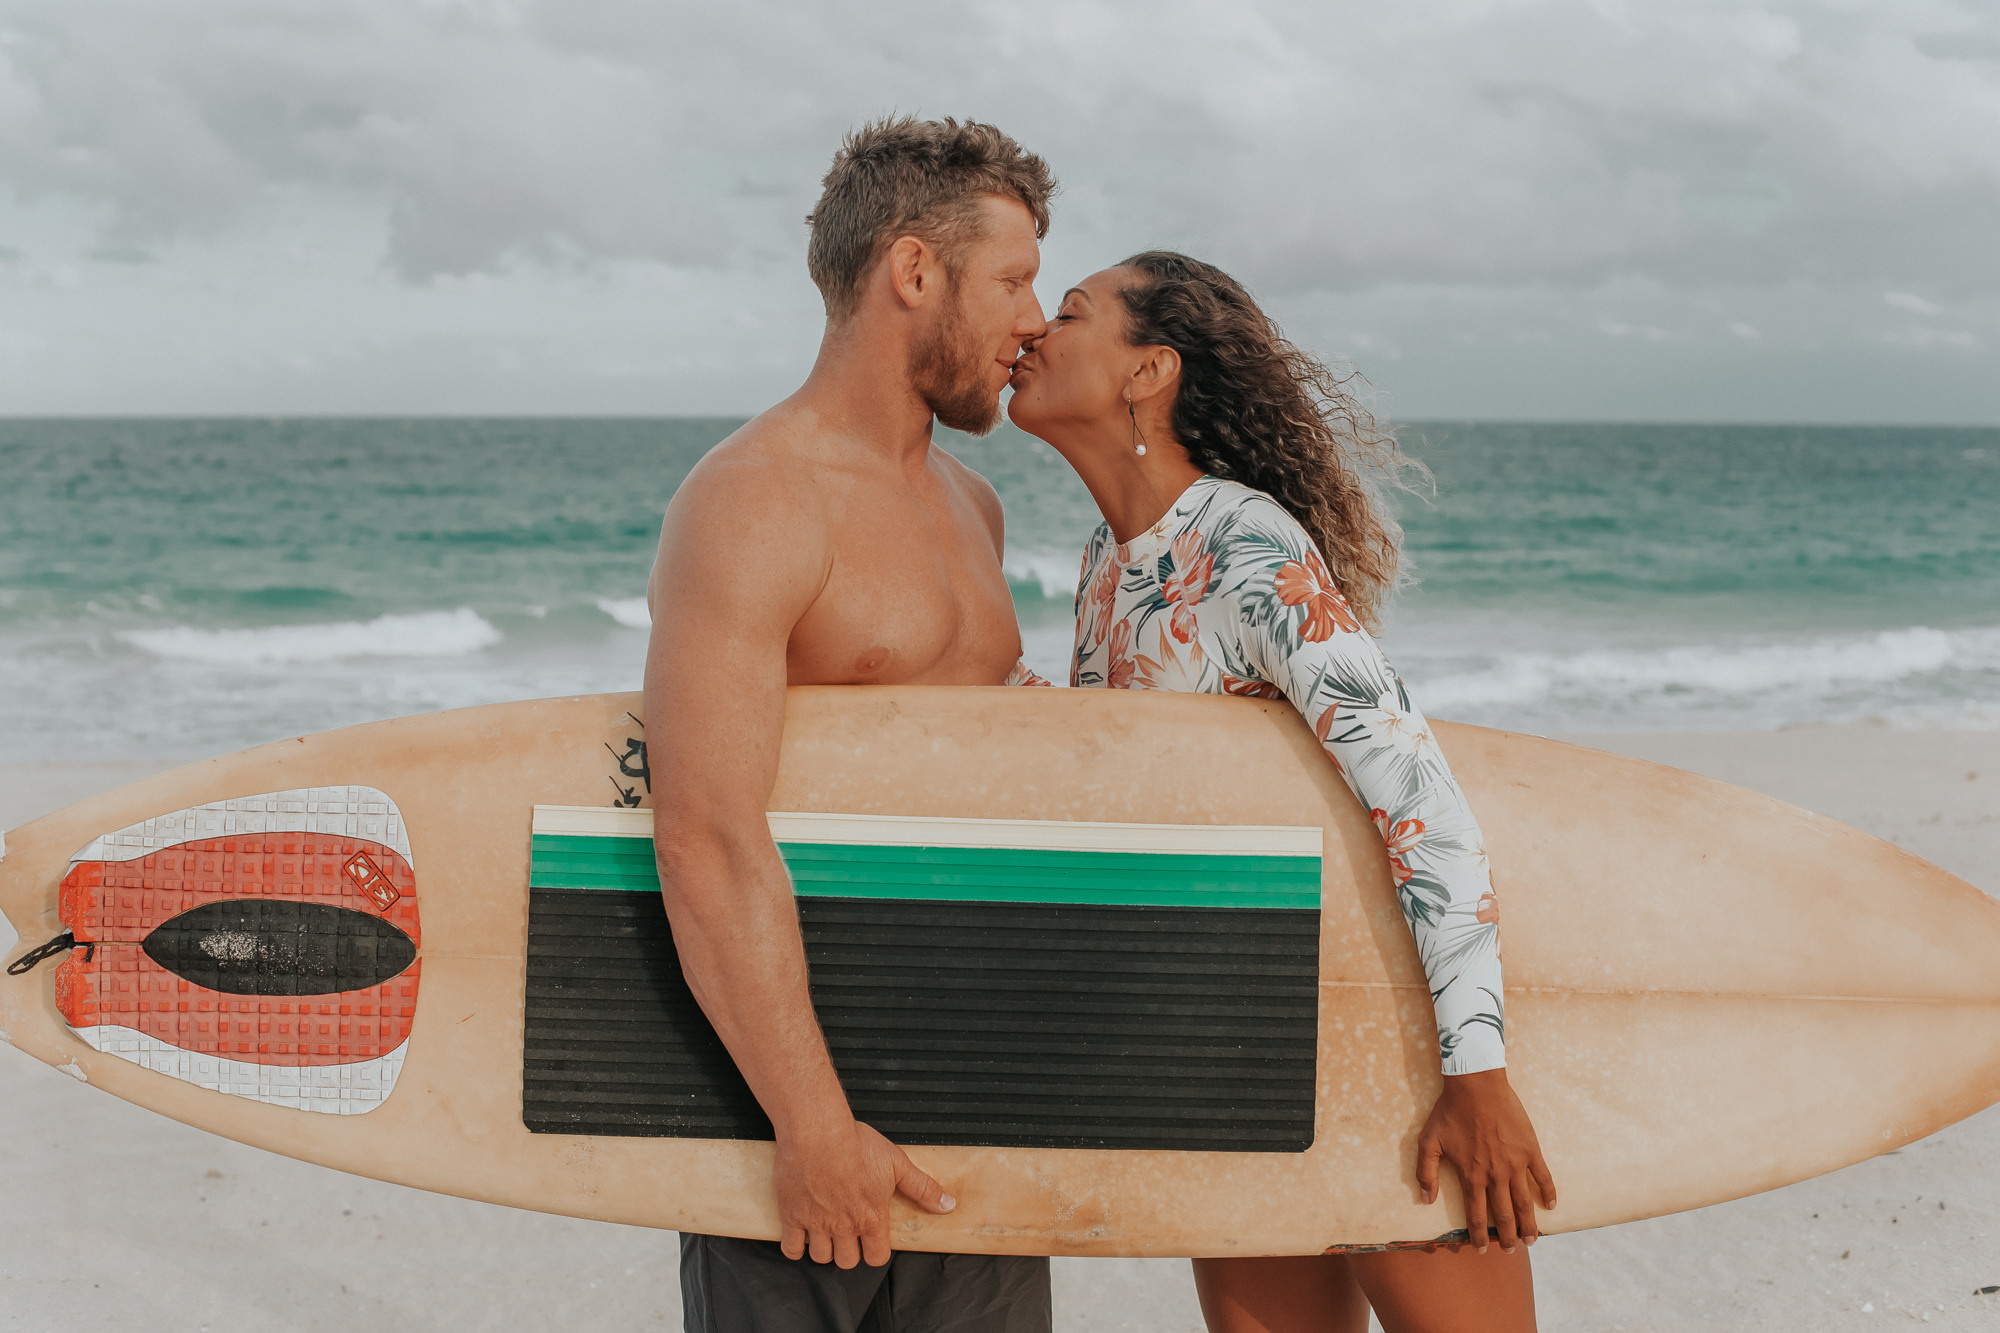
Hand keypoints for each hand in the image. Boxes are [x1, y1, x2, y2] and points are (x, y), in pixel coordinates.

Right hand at [774, 1118, 955, 1267]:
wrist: (818, 1132)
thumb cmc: (856, 1144)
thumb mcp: (897, 1163)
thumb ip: (923, 1188)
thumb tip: (947, 1205)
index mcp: (871, 1218)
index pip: (876, 1258)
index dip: (874, 1250)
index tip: (870, 1238)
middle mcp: (844, 1226)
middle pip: (847, 1262)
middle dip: (848, 1252)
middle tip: (846, 1233)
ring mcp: (816, 1224)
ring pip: (821, 1257)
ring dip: (823, 1248)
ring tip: (825, 1231)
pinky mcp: (792, 1216)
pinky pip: (791, 1248)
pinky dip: (796, 1247)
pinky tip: (801, 1235)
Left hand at [1416, 1068, 1556, 1254]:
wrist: (1475, 1085)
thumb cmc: (1449, 1112)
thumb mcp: (1428, 1141)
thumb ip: (1425, 1172)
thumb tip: (1425, 1199)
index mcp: (1471, 1175)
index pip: (1476, 1215)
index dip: (1478, 1236)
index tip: (1480, 1250)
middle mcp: (1495, 1175)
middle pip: (1504, 1215)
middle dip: (1507, 1237)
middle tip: (1510, 1251)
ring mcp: (1515, 1164)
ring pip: (1524, 1203)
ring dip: (1529, 1224)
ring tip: (1531, 1240)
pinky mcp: (1530, 1149)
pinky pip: (1543, 1176)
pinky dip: (1548, 1192)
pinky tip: (1551, 1206)